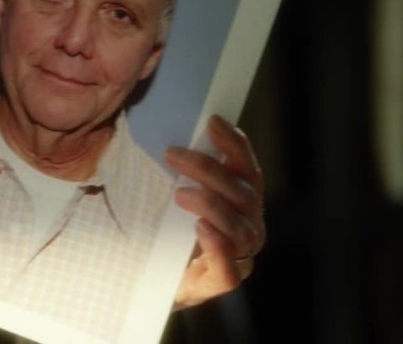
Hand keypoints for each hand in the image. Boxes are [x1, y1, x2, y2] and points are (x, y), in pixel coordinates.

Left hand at [166, 114, 264, 309]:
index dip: (234, 144)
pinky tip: (201, 229)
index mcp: (242, 200)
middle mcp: (248, 225)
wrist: (154, 277)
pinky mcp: (220, 282)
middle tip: (173, 154)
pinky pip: (229, 269)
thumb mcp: (172, 193)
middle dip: (209, 169)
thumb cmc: (168, 227)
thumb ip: (180, 169)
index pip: (247, 168)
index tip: (213, 121)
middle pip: (242, 193)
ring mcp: (239, 256)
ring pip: (239, 229)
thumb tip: (166, 135)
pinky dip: (218, 247)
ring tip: (179, 193)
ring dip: (211, 204)